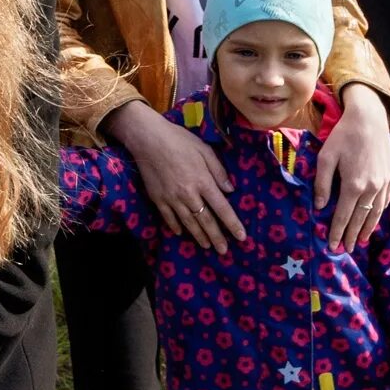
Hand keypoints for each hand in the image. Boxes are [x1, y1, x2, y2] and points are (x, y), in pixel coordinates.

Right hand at [111, 103, 245, 252]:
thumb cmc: (179, 140)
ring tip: (207, 246)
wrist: (148, 139)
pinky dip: (176, 227)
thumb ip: (218, 171)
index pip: (222, 208)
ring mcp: (172, 199)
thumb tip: (230, 190)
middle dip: (216, 237)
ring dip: (199, 236)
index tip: (241, 236)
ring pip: (188, 223)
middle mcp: (189, 194)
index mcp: (203, 181)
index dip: (232, 224)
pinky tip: (181, 233)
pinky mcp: (158, 199)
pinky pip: (169, 218)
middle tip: (224, 250)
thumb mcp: (204, 149)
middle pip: (206, 221)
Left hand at [317, 83, 389, 251]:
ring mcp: (383, 183)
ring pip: (375, 213)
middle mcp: (371, 188)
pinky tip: (372, 220)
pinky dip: (378, 215)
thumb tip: (320, 206)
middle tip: (345, 249)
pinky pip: (384, 202)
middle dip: (351, 235)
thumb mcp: (326, 157)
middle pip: (360, 219)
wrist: (369, 118)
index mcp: (353, 185)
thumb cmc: (343, 136)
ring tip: (359, 241)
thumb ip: (322, 183)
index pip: (344, 216)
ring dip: (367, 229)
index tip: (332, 245)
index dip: (337, 232)